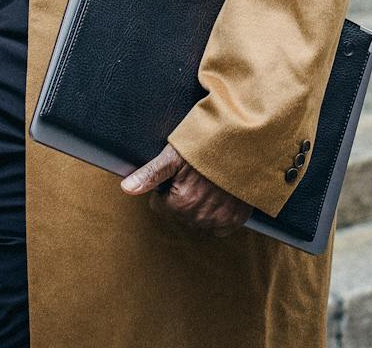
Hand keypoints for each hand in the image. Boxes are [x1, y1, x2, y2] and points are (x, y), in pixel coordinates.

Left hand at [121, 142, 250, 236]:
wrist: (245, 144)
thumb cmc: (208, 145)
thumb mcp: (174, 155)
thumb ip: (150, 174)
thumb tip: (126, 188)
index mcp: (180, 203)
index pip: (161, 205)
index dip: (166, 188)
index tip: (178, 174)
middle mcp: (199, 216)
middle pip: (179, 213)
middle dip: (183, 197)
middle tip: (195, 176)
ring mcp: (219, 219)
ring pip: (199, 220)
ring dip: (200, 207)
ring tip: (209, 183)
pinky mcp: (236, 219)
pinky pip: (220, 226)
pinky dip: (219, 214)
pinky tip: (221, 195)